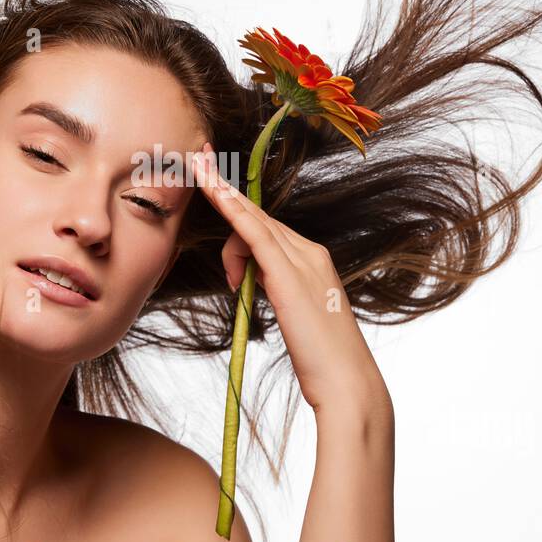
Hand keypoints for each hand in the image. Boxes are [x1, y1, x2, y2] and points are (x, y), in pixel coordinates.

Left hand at [191, 141, 386, 414]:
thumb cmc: (321, 360)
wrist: (346, 382)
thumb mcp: (295, 316)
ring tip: (233, 285)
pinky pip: (254, 233)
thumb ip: (275, 289)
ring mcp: (302, 259)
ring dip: (225, 232)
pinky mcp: (288, 274)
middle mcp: (309, 251)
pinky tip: (213, 191)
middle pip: (256, 220)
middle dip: (222, 189)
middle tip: (196, 159)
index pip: (266, 226)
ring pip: (251, 224)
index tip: (212, 177)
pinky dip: (231, 209)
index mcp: (313, 260)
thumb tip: (251, 279)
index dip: (237, 201)